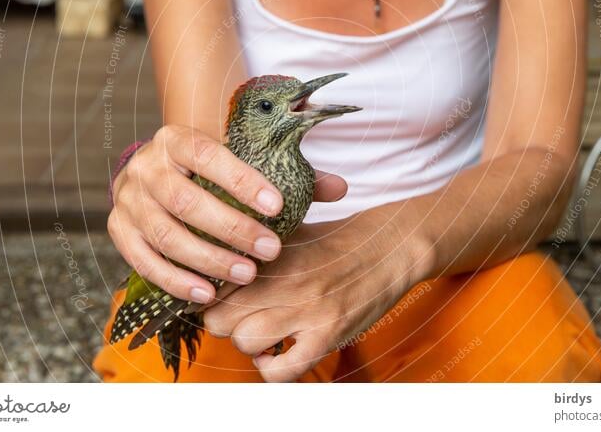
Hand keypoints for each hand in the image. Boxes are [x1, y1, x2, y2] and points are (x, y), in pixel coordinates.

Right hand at [107, 125, 347, 303]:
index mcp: (178, 139)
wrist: (160, 172)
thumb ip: (290, 174)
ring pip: (166, 234)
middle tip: (271, 251)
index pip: (210, 155)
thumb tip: (340, 188)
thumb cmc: (212, 171)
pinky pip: (143, 261)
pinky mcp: (119, 230)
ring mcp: (129, 199)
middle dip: (232, 229)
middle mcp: (148, 166)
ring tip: (247, 275)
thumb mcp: (245, 163)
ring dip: (208, 259)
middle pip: (187, 201)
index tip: (278, 207)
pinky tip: (208, 293)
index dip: (243, 181)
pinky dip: (176, 280)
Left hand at [203, 207, 430, 381]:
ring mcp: (308, 311)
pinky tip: (275, 353)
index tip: (215, 294)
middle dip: (221, 319)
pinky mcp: (328, 336)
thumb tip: (216, 256)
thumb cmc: (338, 237)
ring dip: (247, 342)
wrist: (391, 246)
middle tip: (235, 314)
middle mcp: (286, 281)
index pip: (216, 282)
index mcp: (273, 252)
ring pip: (245, 343)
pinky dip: (271, 368)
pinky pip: (281, 372)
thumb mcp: (292, 228)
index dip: (210, 292)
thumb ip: (255, 244)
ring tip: (260, 330)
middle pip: (220, 317)